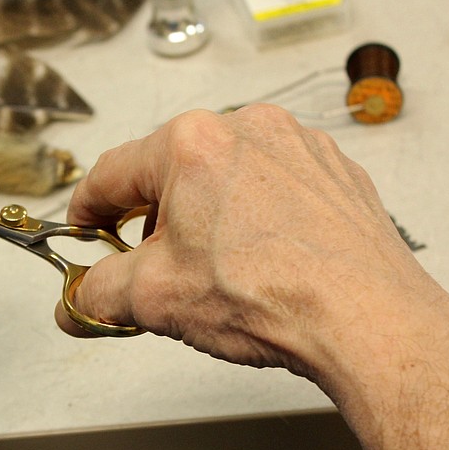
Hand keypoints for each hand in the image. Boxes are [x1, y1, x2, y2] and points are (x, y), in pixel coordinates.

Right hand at [57, 104, 448, 384]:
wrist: (369, 321)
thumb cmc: (275, 296)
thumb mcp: (154, 299)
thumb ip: (98, 293)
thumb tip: (79, 301)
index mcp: (192, 143)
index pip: (112, 173)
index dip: (86, 210)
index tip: (82, 231)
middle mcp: (248, 129)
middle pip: (171, 173)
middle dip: (152, 222)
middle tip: (148, 269)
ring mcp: (299, 148)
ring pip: (226, 179)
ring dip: (205, 219)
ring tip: (212, 274)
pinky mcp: (335, 174)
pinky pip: (274, 190)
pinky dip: (255, 220)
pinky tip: (260, 265)